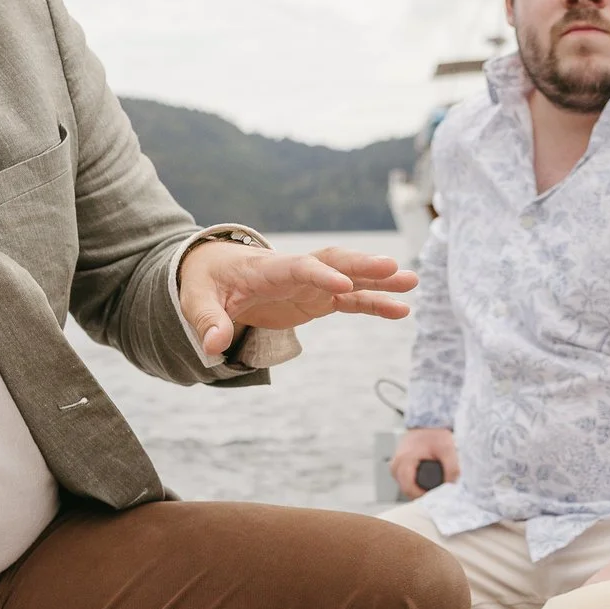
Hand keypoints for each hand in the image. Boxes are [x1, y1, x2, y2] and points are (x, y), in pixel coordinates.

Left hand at [179, 240, 417, 357]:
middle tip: (394, 267)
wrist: (217, 271)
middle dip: (362, 265)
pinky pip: (351, 299)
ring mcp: (311, 283)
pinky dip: (374, 303)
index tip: (343, 286)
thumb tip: (213, 346)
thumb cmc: (206, 282)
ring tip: (413, 282)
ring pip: (350, 278)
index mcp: (267, 267)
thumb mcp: (197, 299)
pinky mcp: (318, 298)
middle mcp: (296, 270)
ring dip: (379, 281)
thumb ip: (207, 321)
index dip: (320, 275)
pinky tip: (401, 309)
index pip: (298, 267)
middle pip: (334, 262)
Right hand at [390, 427, 458, 497]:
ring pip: (405, 488)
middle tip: (438, 493)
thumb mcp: (448, 449)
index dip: (424, 496)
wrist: (428, 424)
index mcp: (404, 460)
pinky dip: (416, 484)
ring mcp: (395, 467)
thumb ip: (452, 468)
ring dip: (419, 490)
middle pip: (407, 490)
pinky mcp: (398, 467)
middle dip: (422, 494)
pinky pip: (405, 482)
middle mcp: (395, 465)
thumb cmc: (435, 434)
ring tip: (434, 486)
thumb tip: (452, 486)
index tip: (437, 496)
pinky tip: (427, 483)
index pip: (409, 489)